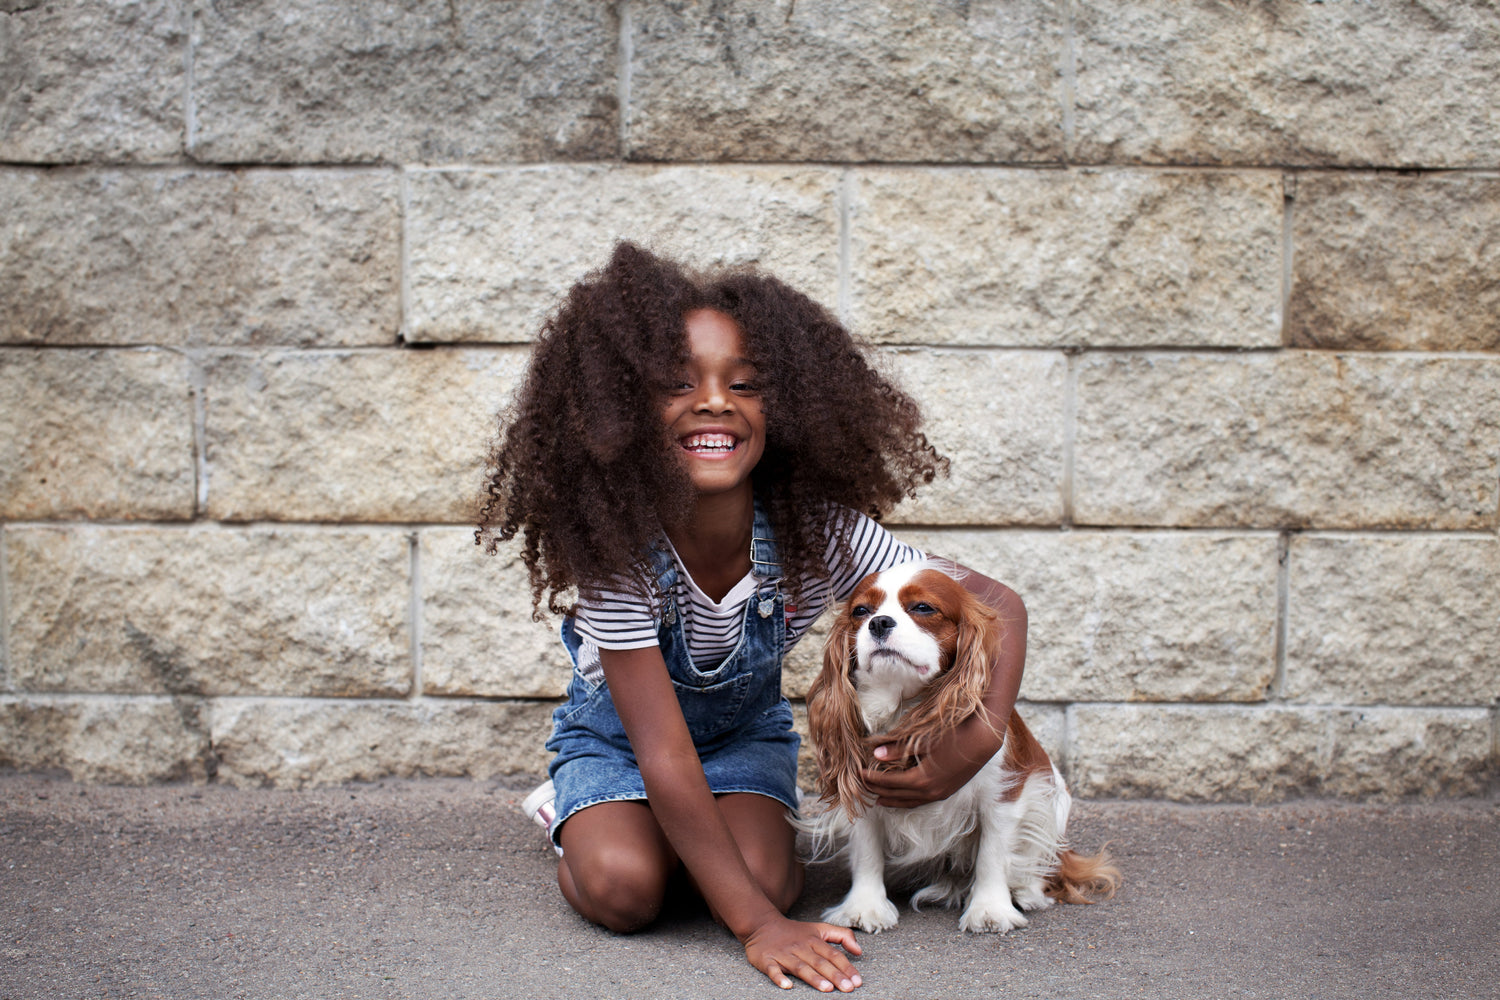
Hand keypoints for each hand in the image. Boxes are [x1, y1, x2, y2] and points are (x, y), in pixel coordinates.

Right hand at [742, 915, 863, 991]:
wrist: (761, 924)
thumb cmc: (794, 931)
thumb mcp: (819, 928)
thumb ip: (842, 935)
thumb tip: (859, 951)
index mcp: (813, 940)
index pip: (833, 954)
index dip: (846, 967)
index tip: (857, 981)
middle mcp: (800, 947)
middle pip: (820, 962)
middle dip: (835, 975)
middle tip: (848, 988)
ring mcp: (784, 954)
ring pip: (801, 967)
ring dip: (814, 977)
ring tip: (827, 988)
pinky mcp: (768, 960)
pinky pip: (773, 970)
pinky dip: (779, 978)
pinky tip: (787, 986)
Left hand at [863, 713, 1000, 808]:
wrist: (984, 740)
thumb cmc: (953, 735)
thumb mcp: (923, 740)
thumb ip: (899, 748)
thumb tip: (876, 754)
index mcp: (921, 780)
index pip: (889, 782)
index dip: (873, 778)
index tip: (859, 773)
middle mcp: (930, 792)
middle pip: (897, 795)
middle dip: (879, 790)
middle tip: (863, 786)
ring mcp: (940, 793)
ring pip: (910, 802)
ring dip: (893, 800)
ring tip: (879, 799)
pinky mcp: (948, 791)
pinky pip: (922, 801)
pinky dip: (909, 801)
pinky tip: (905, 797)